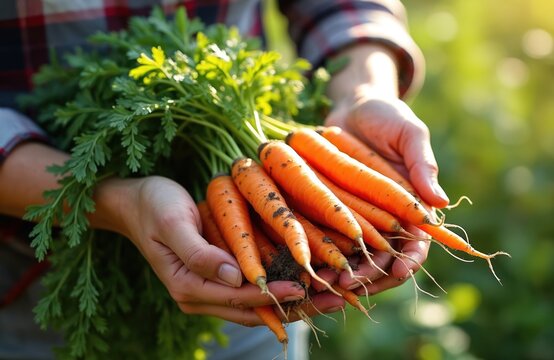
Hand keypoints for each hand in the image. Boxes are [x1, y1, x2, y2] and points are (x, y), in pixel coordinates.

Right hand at [94, 176, 343, 324]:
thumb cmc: (153, 206)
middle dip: (297, 307)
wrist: (135, 201)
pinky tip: (307, 281)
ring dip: (296, 302)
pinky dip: (281, 288)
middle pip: (256, 311)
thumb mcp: (172, 223)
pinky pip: (253, 290)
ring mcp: (209, 288)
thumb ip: (200, 253)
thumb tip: (235, 279)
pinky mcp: (217, 277)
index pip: (239, 299)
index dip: (273, 295)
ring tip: (333, 296)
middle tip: (337, 300)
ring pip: (259, 305)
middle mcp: (201, 295)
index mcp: (188, 286)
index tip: (304, 288)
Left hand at [319, 44, 448, 294]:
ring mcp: (357, 218)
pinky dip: (321, 253)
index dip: (410, 260)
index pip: (418, 244)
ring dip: (341, 272)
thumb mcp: (409, 133)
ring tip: (324, 281)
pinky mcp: (332, 212)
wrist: (350, 107)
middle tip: (350, 283)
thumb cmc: (386, 116)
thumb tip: (442, 203)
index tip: (398, 271)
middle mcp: (385, 219)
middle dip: (369, 276)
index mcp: (411, 206)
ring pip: (353, 257)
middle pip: (383, 260)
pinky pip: (328, 239)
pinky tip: (307, 263)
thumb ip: (422, 164)